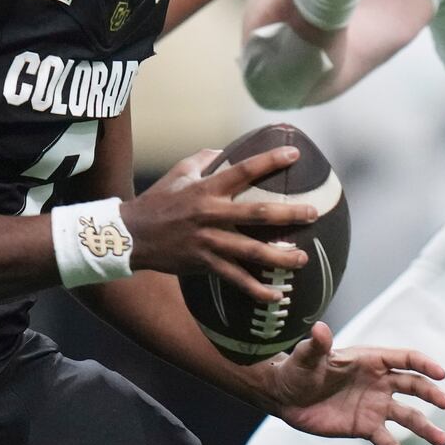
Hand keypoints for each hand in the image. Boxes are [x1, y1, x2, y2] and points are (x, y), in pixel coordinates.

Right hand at [122, 145, 318, 303]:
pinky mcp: (204, 263)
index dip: (270, 161)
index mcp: (207, 188)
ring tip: (302, 258)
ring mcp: (209, 241)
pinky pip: (235, 278)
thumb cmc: (157, 200)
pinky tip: (276, 295)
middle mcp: (211, 214)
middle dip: (289, 213)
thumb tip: (227, 149)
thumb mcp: (179, 172)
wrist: (131, 235)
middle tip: (313, 213)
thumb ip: (204, 158)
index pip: (244, 170)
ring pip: (251, 251)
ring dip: (280, 256)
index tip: (294, 155)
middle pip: (258, 213)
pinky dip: (256, 289)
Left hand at [260, 322, 444, 444]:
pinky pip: (387, 442)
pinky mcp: (366, 426)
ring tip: (441, 440)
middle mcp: (378, 382)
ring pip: (407, 416)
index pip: (404, 359)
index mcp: (369, 360)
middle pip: (412, 385)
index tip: (440, 373)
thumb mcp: (307, 356)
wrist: (286, 396)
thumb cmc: (298, 369)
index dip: (423, 364)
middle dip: (430, 393)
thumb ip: (317, 345)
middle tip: (444, 402)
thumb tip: (320, 328)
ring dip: (425, 427)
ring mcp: (375, 405)